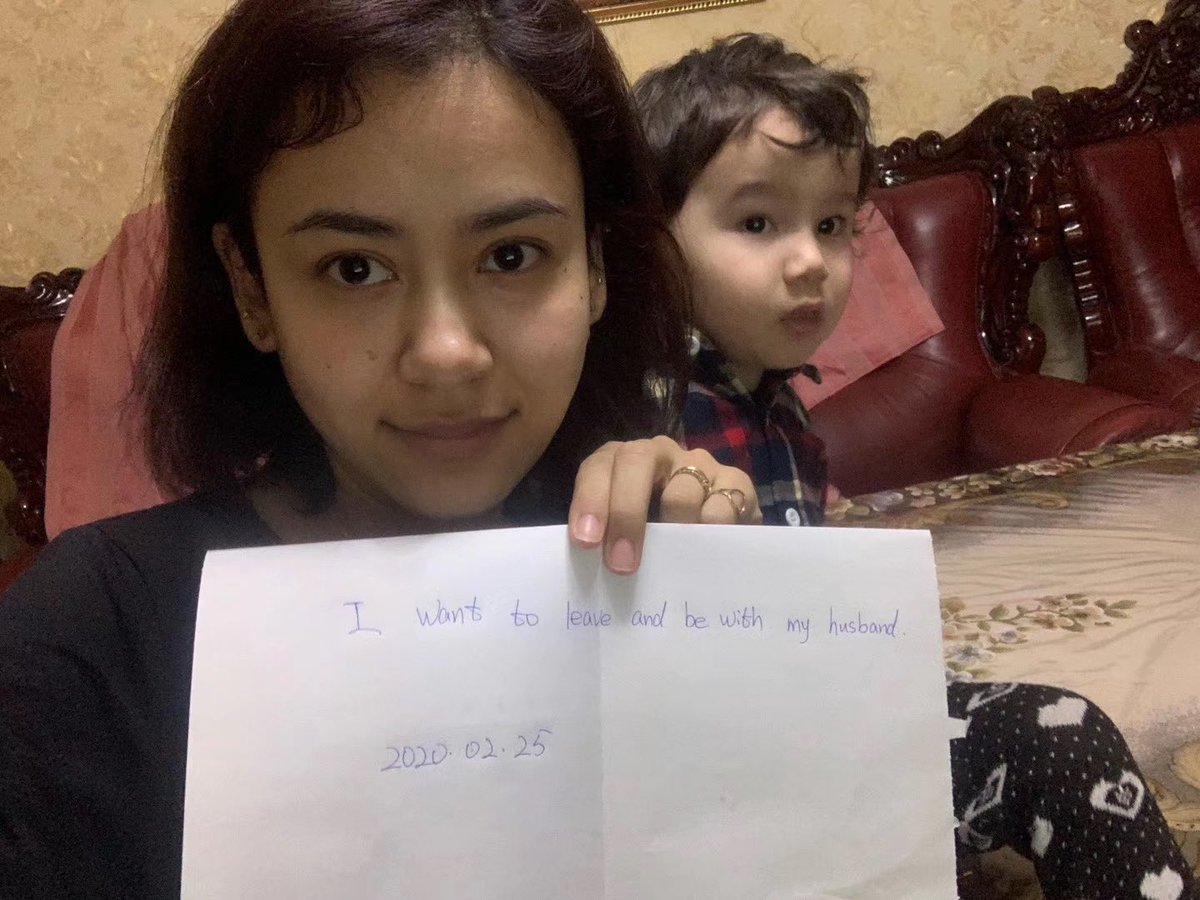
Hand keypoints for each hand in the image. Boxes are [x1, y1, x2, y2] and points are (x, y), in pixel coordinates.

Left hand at [568, 436, 760, 574]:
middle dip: (626, 514)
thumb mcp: (622, 527)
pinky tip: (706, 551)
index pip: (598, 467)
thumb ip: (605, 537)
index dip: (589, 500)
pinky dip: (711, 531)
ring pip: (681, 490)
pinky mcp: (736, 481)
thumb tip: (590, 570)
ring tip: (670, 563)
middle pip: (636, 462)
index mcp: (620, 460)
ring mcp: (699, 464)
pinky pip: (723, 505)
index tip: (585, 542)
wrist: (713, 522)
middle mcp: (658, 452)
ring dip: (672, 530)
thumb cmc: (652, 530)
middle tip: (621, 564)